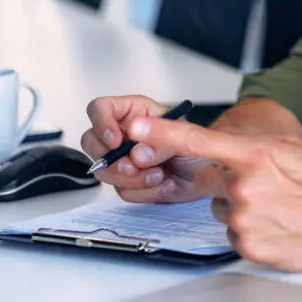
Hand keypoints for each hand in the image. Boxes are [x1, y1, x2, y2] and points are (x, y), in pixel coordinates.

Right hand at [80, 95, 204, 202]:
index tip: (115, 141)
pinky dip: (144, 192)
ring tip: (158, 175)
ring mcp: (123, 160)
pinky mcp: (130, 183)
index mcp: (133, 113)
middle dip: (109, 159)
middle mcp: (123, 135)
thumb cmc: (198, 146)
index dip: (101, 123)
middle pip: (91, 142)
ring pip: (104, 171)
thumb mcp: (185, 136)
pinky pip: (123, 191)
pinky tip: (164, 184)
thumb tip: (136, 153)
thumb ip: (160, 141)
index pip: (100, 108)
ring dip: (130, 179)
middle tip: (131, 167)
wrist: (209, 175)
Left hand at [127, 115, 301, 271]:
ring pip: (220, 209)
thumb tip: (217, 150)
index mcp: (252, 155)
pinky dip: (247, 230)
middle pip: (209, 180)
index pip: (196, 140)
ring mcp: (242, 217)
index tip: (135, 129)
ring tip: (273, 207)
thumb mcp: (283, 150)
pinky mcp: (245, 244)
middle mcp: (242, 185)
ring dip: (238, 208)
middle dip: (227, 182)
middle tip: (262, 186)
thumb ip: (244, 148)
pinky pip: (232, 233)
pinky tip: (272, 225)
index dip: (161, 133)